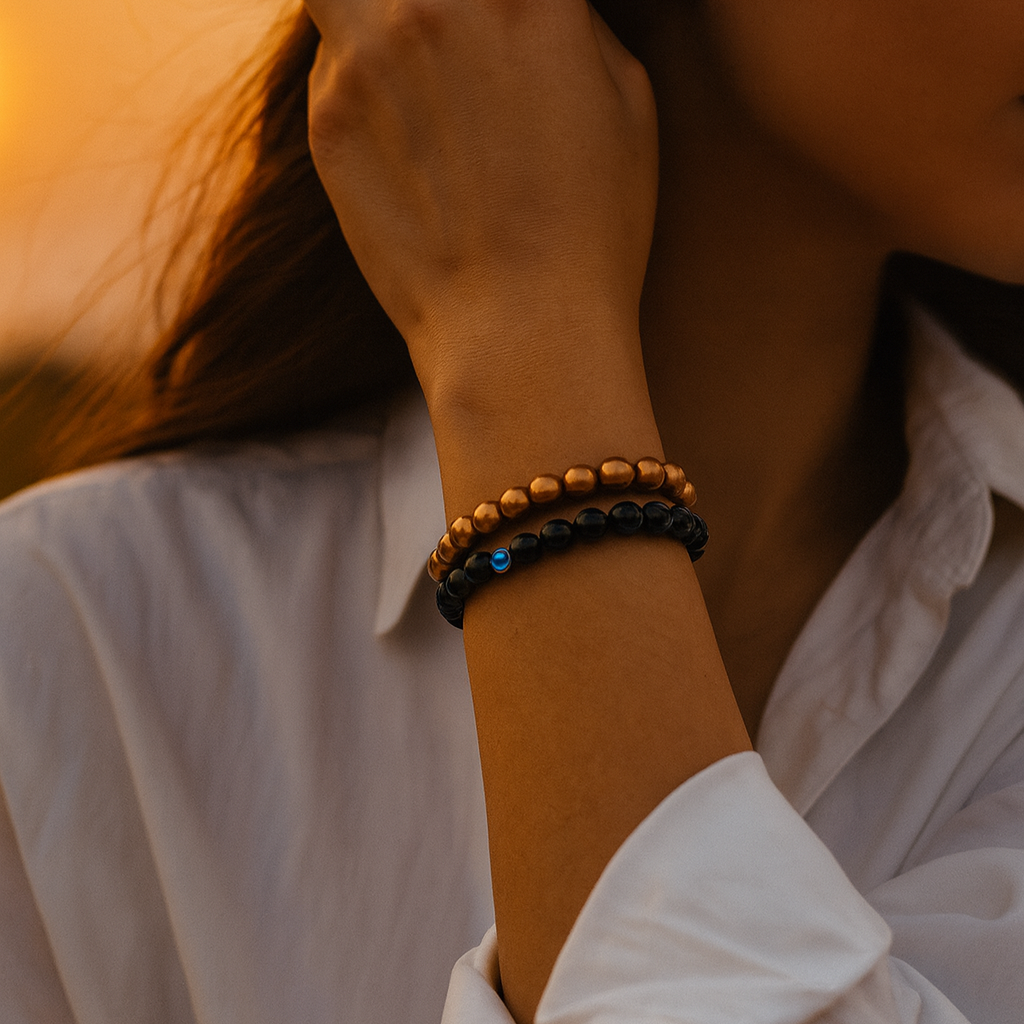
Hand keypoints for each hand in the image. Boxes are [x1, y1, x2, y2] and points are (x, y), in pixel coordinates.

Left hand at [304, 0, 658, 415]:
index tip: (506, 19)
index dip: (506, 0)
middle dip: (433, 4)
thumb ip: (572, 20)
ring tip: (406, 51)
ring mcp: (368, 56)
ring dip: (373, 10)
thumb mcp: (628, 102)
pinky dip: (356, 65)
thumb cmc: (593, 228)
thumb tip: (536, 2)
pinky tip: (397, 123)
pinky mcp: (328, 118)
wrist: (520, 329)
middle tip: (445, 30)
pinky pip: (329, 55)